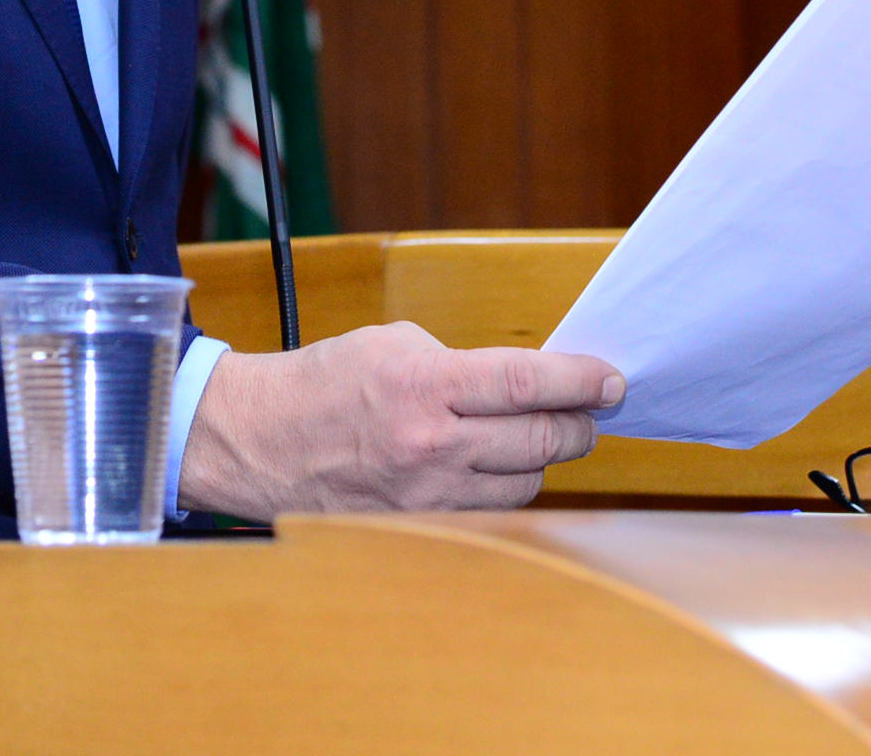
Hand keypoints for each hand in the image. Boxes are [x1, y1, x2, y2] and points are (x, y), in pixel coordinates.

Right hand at [176, 322, 620, 518]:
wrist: (260, 439)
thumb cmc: (325, 382)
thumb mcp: (393, 345)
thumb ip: (460, 365)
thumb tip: (523, 383)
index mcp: (424, 386)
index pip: (528, 385)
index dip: (581, 382)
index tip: (611, 380)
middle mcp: (431, 446)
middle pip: (542, 440)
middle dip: (578, 422)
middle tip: (590, 408)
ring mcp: (427, 495)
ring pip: (527, 483)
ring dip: (543, 457)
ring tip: (536, 435)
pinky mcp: (421, 525)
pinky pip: (490, 510)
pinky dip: (505, 486)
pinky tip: (499, 466)